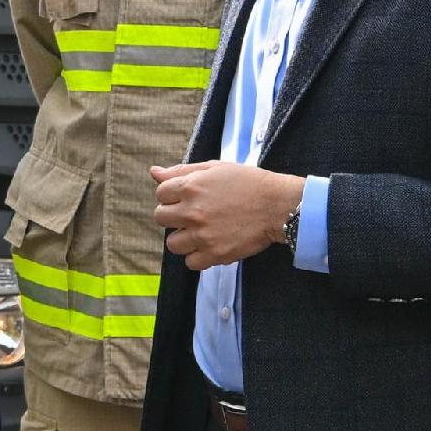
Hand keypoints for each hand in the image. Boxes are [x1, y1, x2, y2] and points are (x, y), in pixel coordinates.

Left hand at [151, 161, 301, 268]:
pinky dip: (198, 257)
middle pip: (160, 218)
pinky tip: (209, 245)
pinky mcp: (215, 254)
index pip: (160, 194)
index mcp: (191, 186)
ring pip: (172, 244)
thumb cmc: (247, 183)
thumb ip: (182, 171)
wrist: (277, 205)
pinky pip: (190, 263)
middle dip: (173, 216)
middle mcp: (193, 211)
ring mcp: (203, 235)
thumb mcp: (214, 168)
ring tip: (201, 232)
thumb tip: (154, 172)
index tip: (187, 198)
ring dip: (184, 238)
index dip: (173, 195)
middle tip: (192, 215)